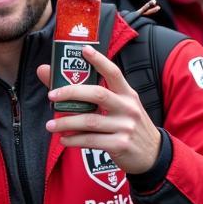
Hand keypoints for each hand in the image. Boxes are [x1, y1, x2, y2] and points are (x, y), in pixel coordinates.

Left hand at [39, 47, 161, 173]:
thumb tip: (51, 76)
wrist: (152, 154)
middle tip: (51, 95)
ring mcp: (125, 127)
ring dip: (66, 123)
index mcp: (127, 94)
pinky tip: (64, 139)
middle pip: (98, 94)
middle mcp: (128, 107)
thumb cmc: (126, 126)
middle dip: (71, 93)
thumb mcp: (118, 108)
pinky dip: (73, 140)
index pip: (114, 73)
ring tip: (50, 126)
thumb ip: (89, 97)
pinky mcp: (120, 145)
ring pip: (89, 121)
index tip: (84, 49)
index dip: (99, 60)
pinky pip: (91, 141)